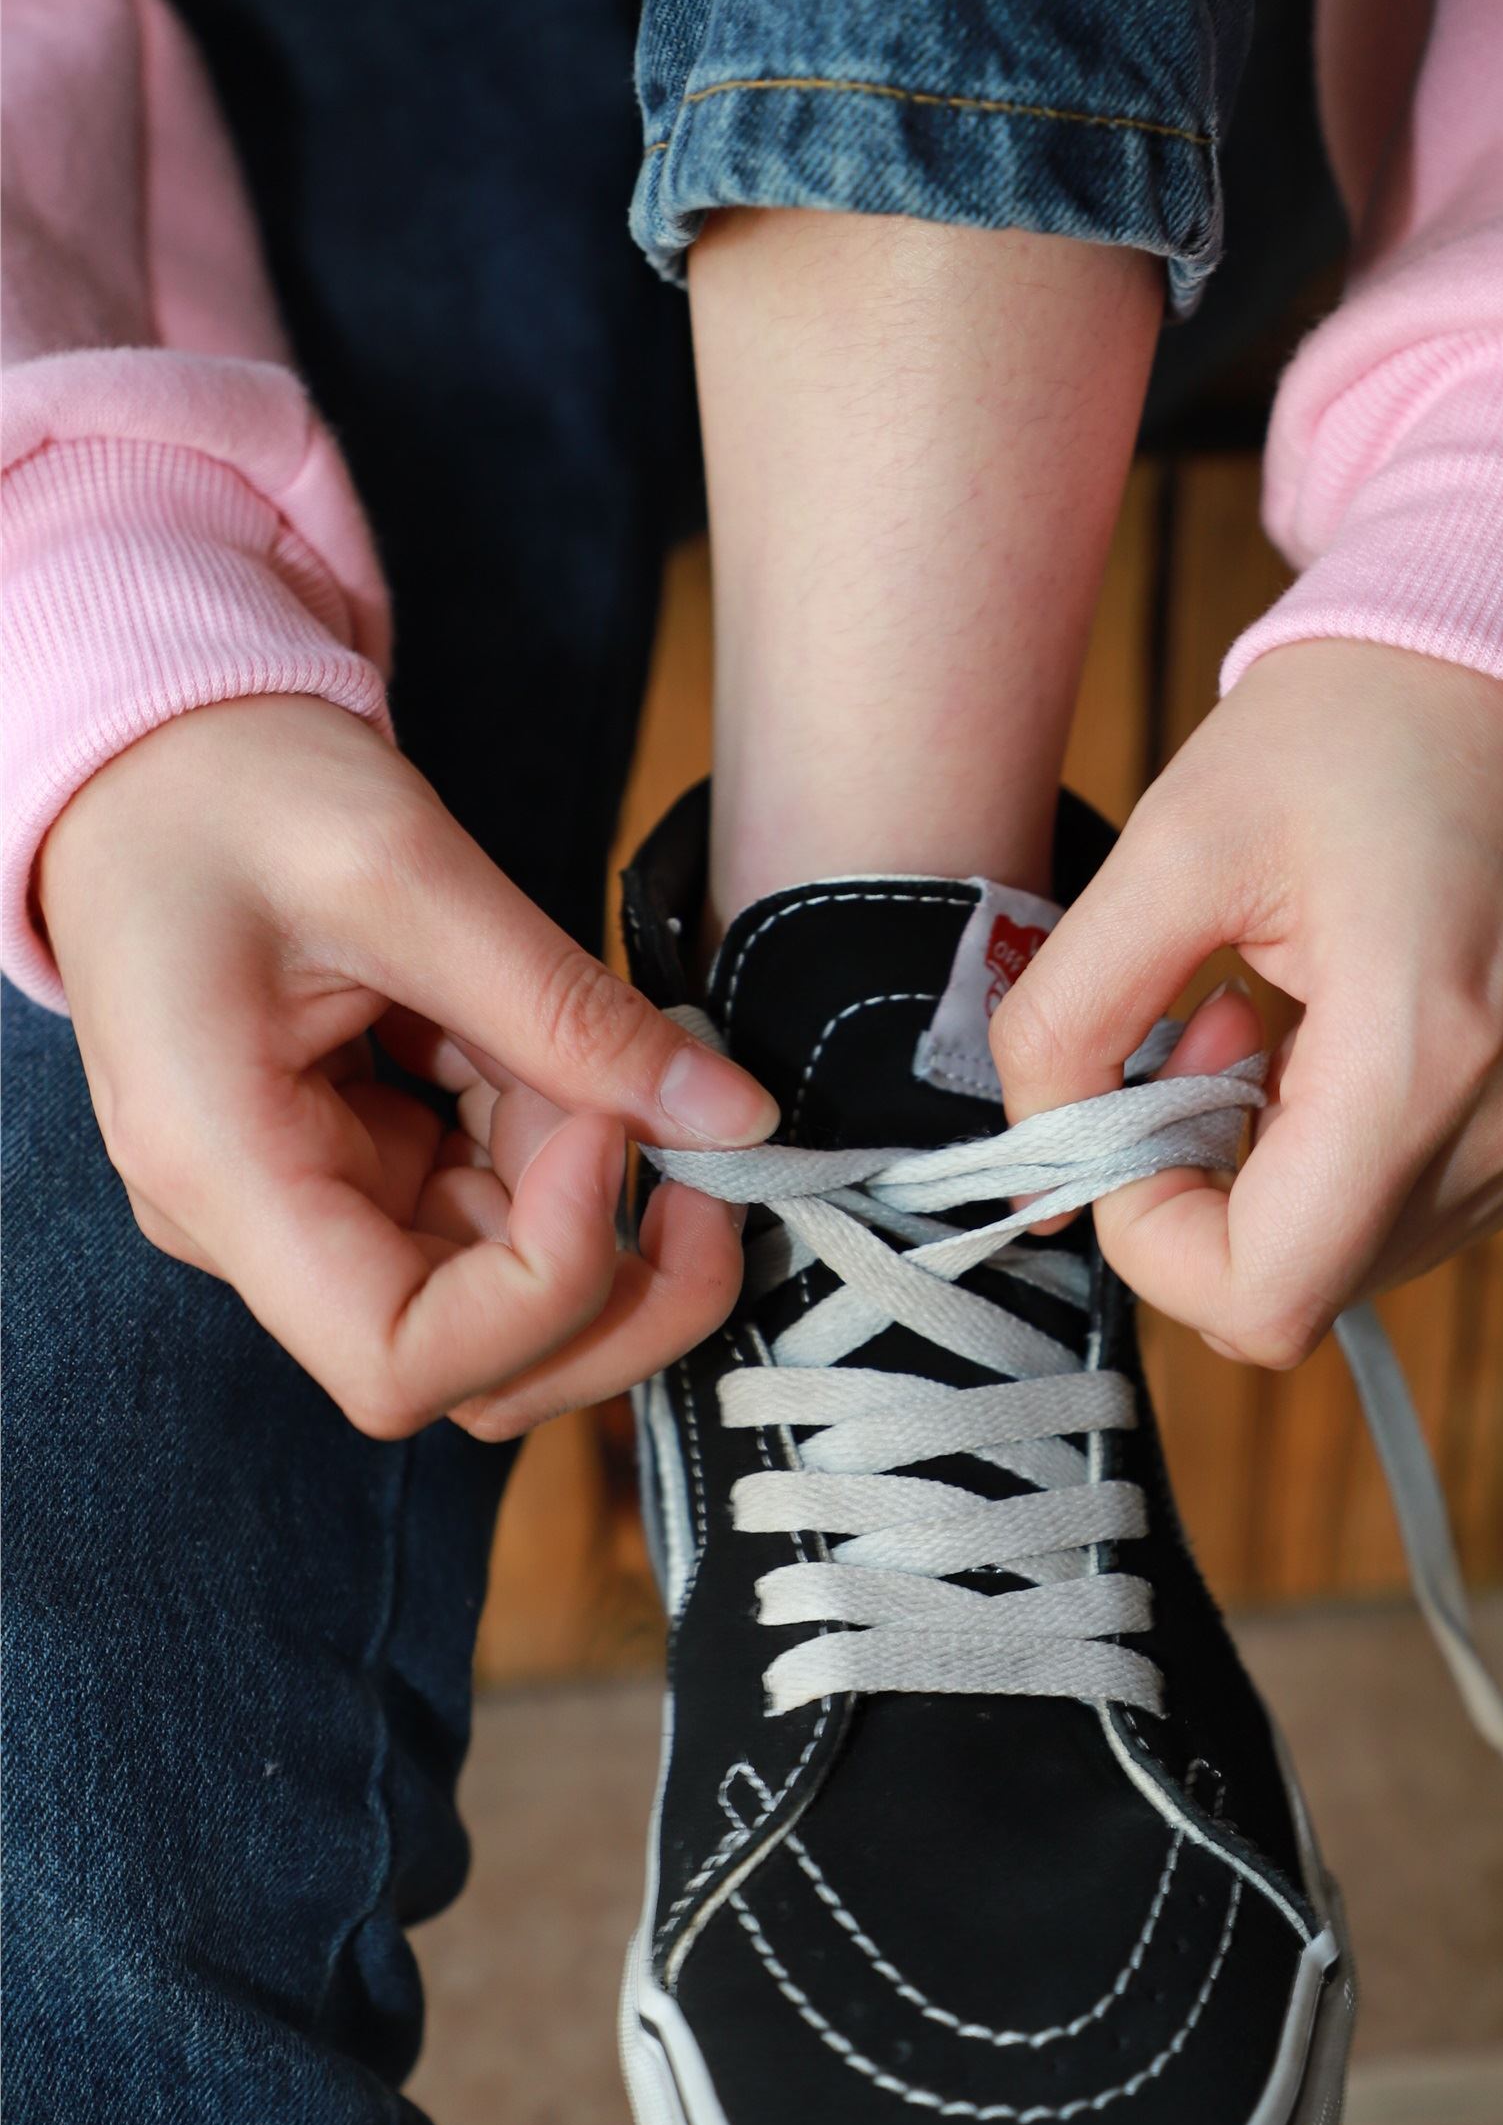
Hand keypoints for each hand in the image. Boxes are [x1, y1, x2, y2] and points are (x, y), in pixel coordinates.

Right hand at [38, 697, 776, 1439]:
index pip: (400, 1360)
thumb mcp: (403, 867)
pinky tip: (562, 1057)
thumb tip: (732, 1117)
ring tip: (606, 1063)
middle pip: (476, 1367)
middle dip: (621, 1279)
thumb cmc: (225, 787)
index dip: (546, 1287)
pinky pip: (497, 1215)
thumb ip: (567, 1009)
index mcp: (219, 1168)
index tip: (609, 1138)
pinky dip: (565, 1153)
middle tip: (703, 1150)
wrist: (147, 757)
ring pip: (508, 1304)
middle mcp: (255, 1226)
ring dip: (604, 1206)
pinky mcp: (364, 1172)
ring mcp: (313, 1207)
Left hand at [991, 639, 1502, 1366]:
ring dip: (1277, 1175)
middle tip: (1189, 1041)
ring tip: (1262, 1021)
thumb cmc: (1355, 720)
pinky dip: (1350, 1150)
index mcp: (1426, 1051)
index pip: (1267, 1296)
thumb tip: (1033, 1164)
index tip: (1119, 1123)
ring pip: (1365, 1258)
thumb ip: (1069, 1020)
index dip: (1154, 1243)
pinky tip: (1333, 1029)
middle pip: (1312, 1286)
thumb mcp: (1168, 847)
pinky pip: (1430, 1202)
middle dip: (1208, 1195)